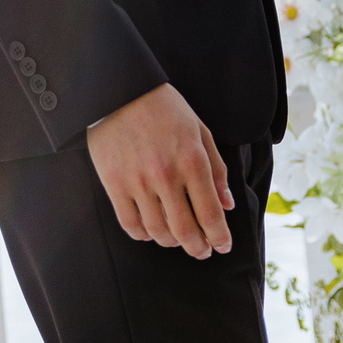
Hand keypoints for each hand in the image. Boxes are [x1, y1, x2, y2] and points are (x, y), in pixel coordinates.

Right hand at [87, 82, 231, 258]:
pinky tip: (151, 231)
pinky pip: (130, 224)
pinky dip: (143, 235)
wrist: (121, 90)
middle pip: (185, 231)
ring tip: (178, 239)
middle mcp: (166, 176)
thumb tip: (227, 205)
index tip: (223, 246)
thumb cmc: (165, 108)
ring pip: (158, 231)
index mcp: (192, 161)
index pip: (210, 214)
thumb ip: (216, 169)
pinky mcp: (114, 184)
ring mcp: (138, 182)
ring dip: (172, 242)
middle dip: (198, 248)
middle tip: (203, 251)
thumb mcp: (200, 131)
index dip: (220, 237)